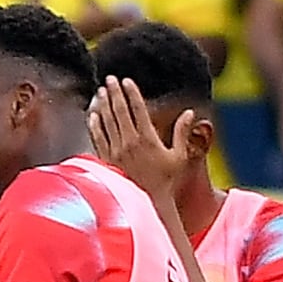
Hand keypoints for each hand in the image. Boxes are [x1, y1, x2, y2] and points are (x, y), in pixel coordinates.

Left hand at [88, 76, 204, 200]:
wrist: (149, 202)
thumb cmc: (167, 181)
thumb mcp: (180, 156)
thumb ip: (182, 133)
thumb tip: (190, 113)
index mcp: (148, 139)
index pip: (138, 109)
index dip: (132, 93)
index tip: (127, 80)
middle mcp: (129, 142)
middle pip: (119, 112)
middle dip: (115, 93)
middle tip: (110, 79)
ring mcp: (115, 151)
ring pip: (106, 122)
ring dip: (103, 105)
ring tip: (101, 91)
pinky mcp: (106, 160)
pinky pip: (97, 139)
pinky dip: (94, 125)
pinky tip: (92, 114)